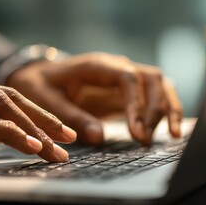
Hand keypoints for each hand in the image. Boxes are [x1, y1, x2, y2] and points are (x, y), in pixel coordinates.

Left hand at [6, 52, 182, 144]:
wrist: (38, 77)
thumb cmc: (40, 85)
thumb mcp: (47, 100)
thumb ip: (71, 116)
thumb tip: (99, 137)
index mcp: (96, 65)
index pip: (128, 77)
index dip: (137, 103)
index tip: (136, 131)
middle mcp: (115, 68)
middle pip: (151, 79)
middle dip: (156, 108)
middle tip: (145, 139)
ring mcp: (122, 79)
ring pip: (158, 86)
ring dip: (165, 109)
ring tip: (166, 136)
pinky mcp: (124, 92)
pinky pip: (151, 98)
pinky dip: (162, 112)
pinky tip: (168, 131)